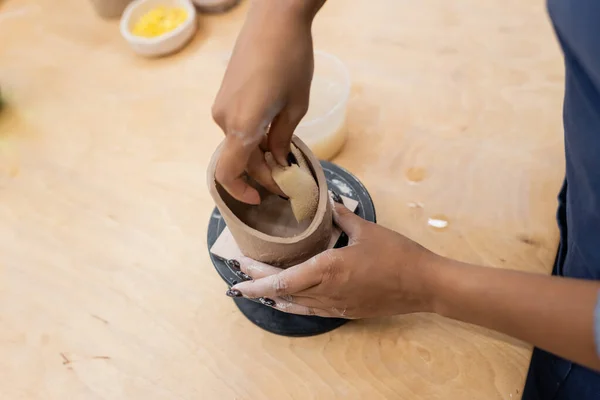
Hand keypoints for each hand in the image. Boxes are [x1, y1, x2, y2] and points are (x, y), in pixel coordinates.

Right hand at [212, 1, 320, 203]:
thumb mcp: (296, 106)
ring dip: (260, 156)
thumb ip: (282, 138)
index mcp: (241, 126)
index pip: (230, 172)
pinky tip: (275, 136)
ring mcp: (221, 106)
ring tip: (287, 157)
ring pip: (239, 144)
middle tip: (291, 179)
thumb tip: (278, 160)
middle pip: (239, 160)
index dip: (242, 192)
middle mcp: (223, 119)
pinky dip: (253, 139)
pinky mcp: (225, 95)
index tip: (261, 198)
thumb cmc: (291, 60)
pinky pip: (237, 127)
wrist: (274, 18)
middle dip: (264, 174)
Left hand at [228, 201, 443, 318]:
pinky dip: (292, 306)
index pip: (283, 279)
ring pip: (295, 304)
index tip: (238, 276)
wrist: (423, 284)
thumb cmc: (396, 254)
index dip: (257, 279)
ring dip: (272, 296)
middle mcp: (327, 291)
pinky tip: (284, 302)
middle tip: (239, 276)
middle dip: (258, 285)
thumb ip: (342, 216)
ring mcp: (336, 305)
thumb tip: (330, 202)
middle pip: (283, 292)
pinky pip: (311, 312)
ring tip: (255, 288)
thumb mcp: (367, 229)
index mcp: (329, 269)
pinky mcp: (345, 311)